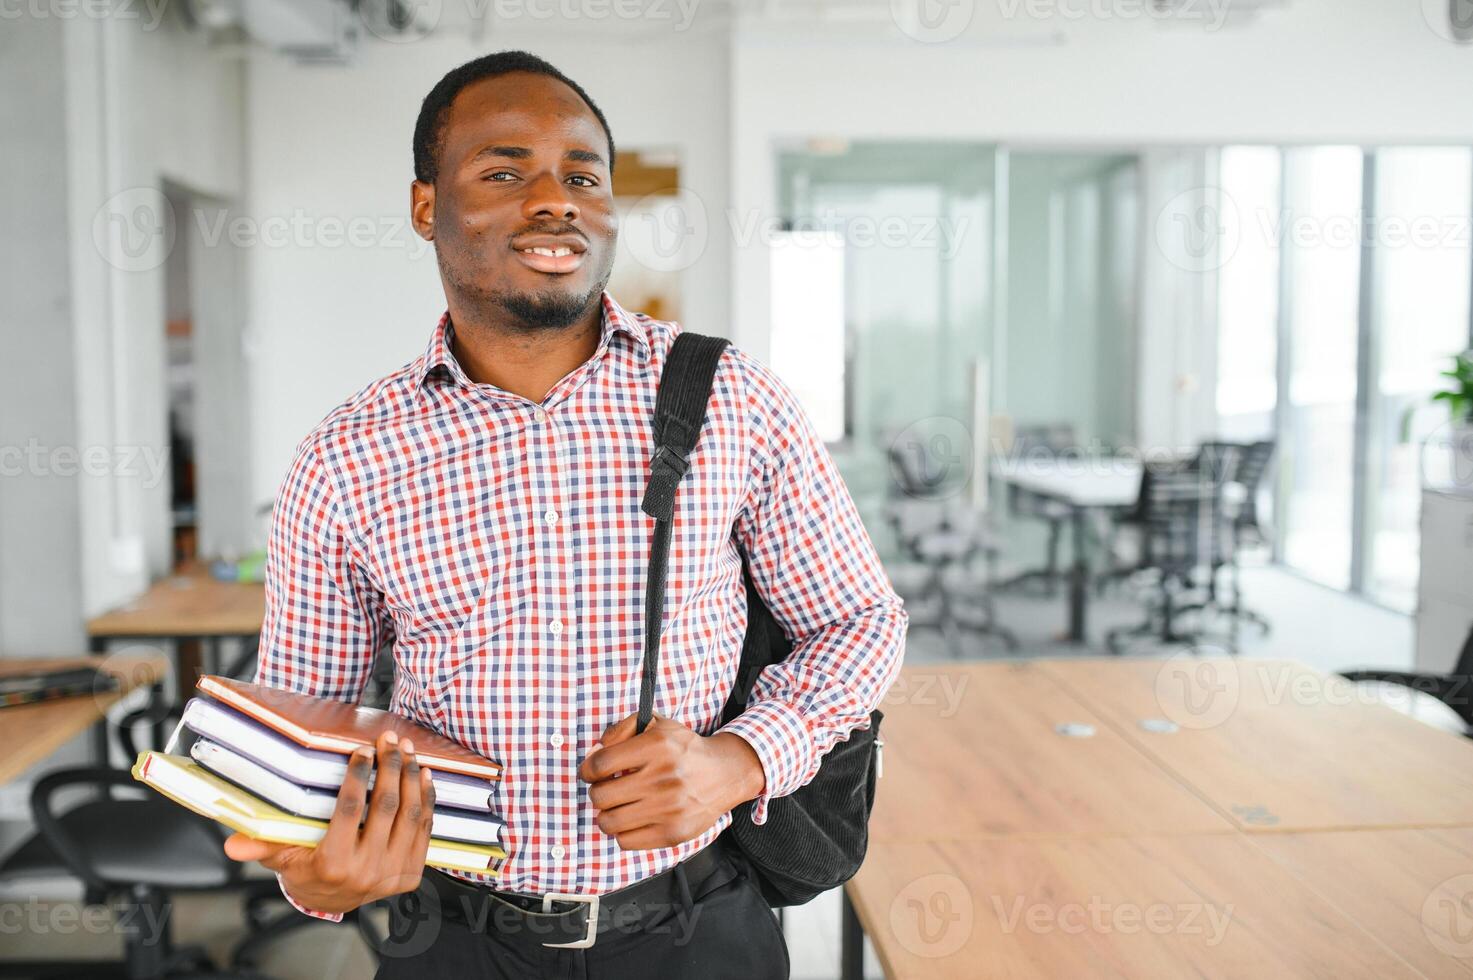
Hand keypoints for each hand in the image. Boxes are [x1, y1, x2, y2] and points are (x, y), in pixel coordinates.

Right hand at [222, 730, 435, 914]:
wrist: (333, 902)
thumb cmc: (305, 870)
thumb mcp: (280, 858)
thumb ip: (260, 846)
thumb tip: (231, 844)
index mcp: (333, 864)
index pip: (349, 810)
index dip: (358, 776)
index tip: (362, 750)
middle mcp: (366, 871)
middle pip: (385, 807)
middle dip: (390, 767)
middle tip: (390, 740)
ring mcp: (393, 873)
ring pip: (410, 815)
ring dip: (410, 778)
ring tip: (406, 751)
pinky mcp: (411, 873)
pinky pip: (425, 830)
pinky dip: (426, 799)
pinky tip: (423, 775)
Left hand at [577, 713, 765, 849]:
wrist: (724, 774)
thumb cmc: (683, 750)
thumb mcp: (656, 725)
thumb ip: (620, 730)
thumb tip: (592, 756)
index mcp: (657, 746)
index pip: (600, 764)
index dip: (588, 769)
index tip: (592, 772)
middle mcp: (663, 777)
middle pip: (600, 796)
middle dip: (599, 791)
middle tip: (610, 788)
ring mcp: (669, 808)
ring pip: (608, 822)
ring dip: (608, 814)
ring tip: (619, 805)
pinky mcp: (673, 833)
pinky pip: (626, 841)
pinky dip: (624, 831)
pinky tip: (634, 819)